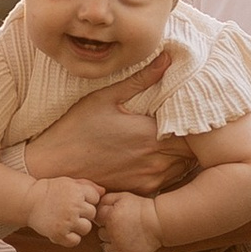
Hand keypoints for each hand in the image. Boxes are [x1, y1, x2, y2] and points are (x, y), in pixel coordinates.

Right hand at [23, 58, 194, 196]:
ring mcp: (149, 180)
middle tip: (192, 124)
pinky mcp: (140, 193)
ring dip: (185, 154)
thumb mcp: (105, 98)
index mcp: (150, 134)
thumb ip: (141, 80)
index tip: (195, 110)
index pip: (194, 130)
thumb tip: (168, 59)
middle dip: (196, 138)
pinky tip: (161, 157)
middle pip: (194, 151)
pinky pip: (169, 182)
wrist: (51, 167)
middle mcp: (155, 161)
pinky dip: (171, 170)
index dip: (199, 121)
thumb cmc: (75, 129)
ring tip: (177, 139)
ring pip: (185, 168)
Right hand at [24, 174, 99, 248]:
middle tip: (70, 211)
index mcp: (77, 191)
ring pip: (86, 228)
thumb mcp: (68, 182)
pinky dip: (71, 238)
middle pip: (92, 214)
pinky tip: (64, 231)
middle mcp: (74, 206)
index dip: (88, 200)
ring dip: (79, 226)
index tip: (77, 201)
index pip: (96, 198)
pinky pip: (75, 241)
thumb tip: (104, 192)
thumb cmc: (50, 190)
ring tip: (67, 221)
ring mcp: (67, 221)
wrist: (29, 201)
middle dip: (84, 213)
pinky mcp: (59, 234)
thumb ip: (87, 185)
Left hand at [95, 191, 163, 251]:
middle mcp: (112, 234)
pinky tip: (127, 248)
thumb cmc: (141, 207)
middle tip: (123, 227)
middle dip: (109, 230)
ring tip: (126, 237)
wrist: (159, 222)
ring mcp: (120, 248)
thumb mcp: (123, 197)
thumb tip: (95, 207)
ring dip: (113, 243)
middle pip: (101, 234)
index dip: (107, 217)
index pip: (98, 220)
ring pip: (107, 248)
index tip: (118, 216)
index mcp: (110, 218)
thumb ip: (106, 200)